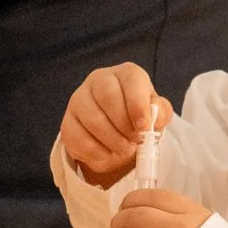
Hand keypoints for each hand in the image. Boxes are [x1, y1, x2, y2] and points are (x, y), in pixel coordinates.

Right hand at [62, 63, 171, 188]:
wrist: (118, 135)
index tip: (144, 126)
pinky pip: (77, 138)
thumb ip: (160, 112)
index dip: (138, 103)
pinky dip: (96, 151)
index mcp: (125, 74)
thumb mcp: (156, 114)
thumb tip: (154, 116)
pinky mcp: (67, 122)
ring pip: (92, 119)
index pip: (130, 79)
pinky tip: (107, 153)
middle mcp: (98, 80)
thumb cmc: (139, 118)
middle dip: (124, 123)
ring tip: (125, 149)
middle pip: (107, 95)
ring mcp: (78, 100)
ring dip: (112, 140)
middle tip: (135, 140)